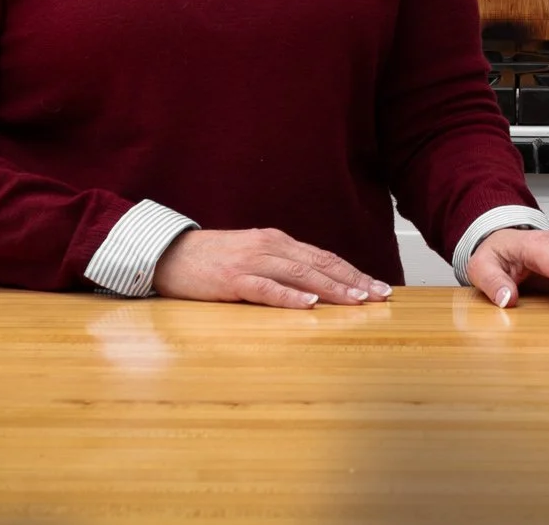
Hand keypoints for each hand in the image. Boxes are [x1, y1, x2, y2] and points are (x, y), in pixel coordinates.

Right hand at [151, 227, 393, 308]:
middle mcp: (269, 247)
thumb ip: (281, 266)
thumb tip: (315, 285)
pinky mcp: (233, 279)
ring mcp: (252, 262)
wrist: (169, 254)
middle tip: (379, 296)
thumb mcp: (253, 256)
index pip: (323, 258)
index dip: (352, 272)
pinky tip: (309, 306)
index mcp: (277, 242)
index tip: (376, 287)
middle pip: (319, 264)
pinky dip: (290, 297)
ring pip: (300, 275)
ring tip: (355, 301)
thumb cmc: (212, 259)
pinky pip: (266, 288)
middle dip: (352, 281)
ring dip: (331, 289)